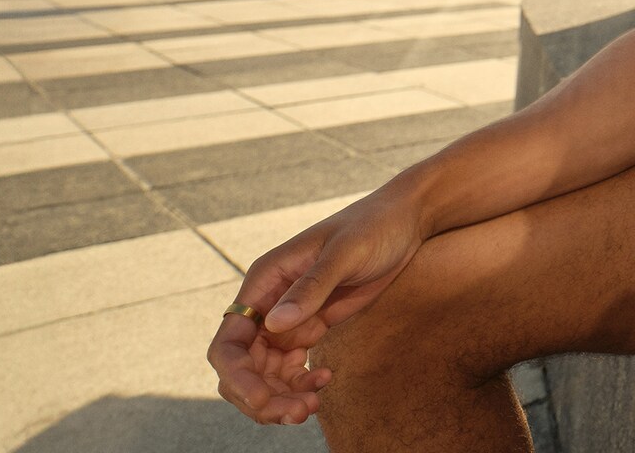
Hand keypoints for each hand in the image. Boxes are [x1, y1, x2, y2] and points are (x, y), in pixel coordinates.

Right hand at [207, 188, 426, 423]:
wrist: (404, 222)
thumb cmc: (373, 227)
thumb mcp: (345, 253)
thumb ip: (312, 287)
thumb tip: (274, 324)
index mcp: (265, 281)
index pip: (230, 340)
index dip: (237, 375)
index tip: (262, 399)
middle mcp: (268, 302)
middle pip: (244, 366)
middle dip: (262, 396)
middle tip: (300, 412)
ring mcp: (289, 317)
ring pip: (266, 373)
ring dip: (281, 396)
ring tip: (313, 406)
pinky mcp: (312, 326)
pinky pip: (291, 367)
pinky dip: (301, 384)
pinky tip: (326, 382)